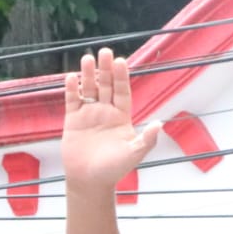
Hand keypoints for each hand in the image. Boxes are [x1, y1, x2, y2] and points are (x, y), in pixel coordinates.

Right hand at [61, 47, 160, 190]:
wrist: (90, 181)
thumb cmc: (114, 169)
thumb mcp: (134, 154)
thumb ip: (146, 139)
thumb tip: (160, 124)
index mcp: (121, 117)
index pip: (122, 91)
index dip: (121, 77)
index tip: (120, 62)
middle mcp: (106, 112)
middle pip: (106, 85)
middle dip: (105, 69)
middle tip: (104, 52)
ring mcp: (89, 115)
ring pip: (89, 89)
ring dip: (88, 75)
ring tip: (87, 58)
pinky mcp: (73, 121)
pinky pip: (72, 101)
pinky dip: (72, 89)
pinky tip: (72, 77)